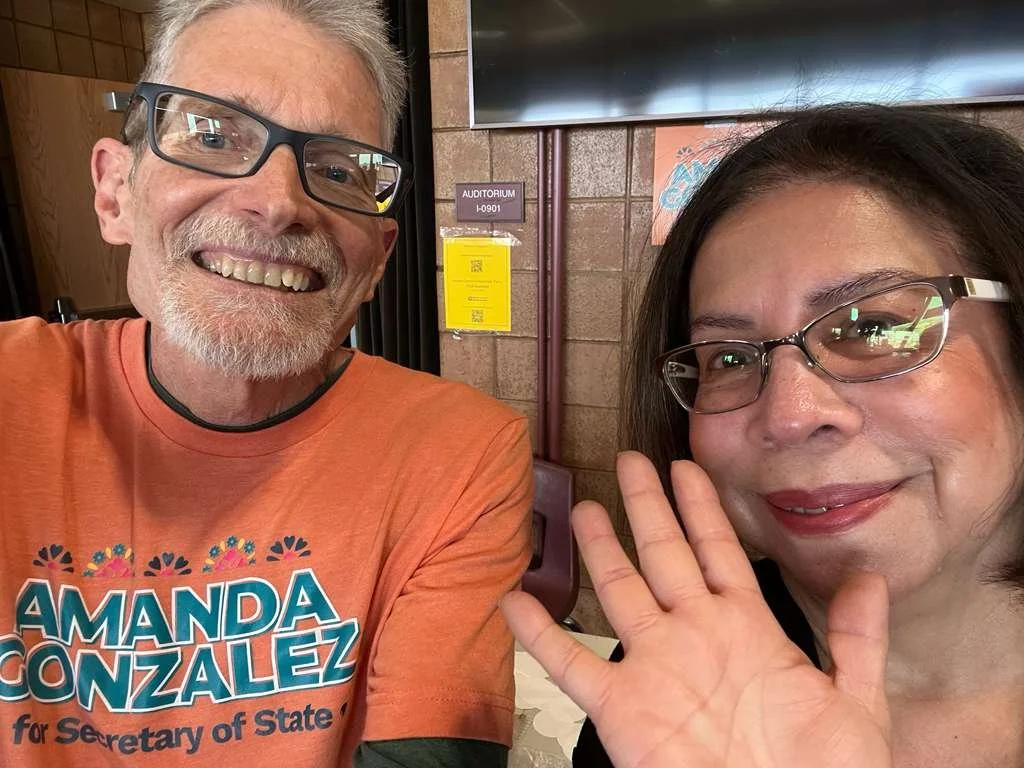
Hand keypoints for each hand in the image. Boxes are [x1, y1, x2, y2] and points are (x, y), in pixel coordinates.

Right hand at [501, 451, 891, 767]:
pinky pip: (571, 664)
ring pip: (619, 591)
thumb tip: (871, 577)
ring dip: (600, 550)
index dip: (701, 508)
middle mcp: (694, 635)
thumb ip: (858, 640)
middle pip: (664, 554)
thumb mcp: (856, 704)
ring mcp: (654, 666)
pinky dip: (540, 636)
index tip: (686, 468)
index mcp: (747, 628)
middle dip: (647, 506)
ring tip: (582, 509)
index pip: (718, 550)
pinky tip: (516, 603)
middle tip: (630, 461)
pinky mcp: (620, 707)